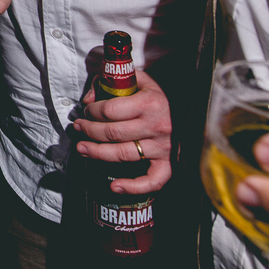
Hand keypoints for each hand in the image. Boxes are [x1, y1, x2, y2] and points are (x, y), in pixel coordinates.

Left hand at [74, 69, 172, 193]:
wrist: (191, 112)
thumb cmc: (157, 97)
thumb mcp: (138, 80)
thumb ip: (113, 82)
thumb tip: (89, 98)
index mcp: (149, 103)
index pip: (111, 110)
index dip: (92, 112)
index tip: (86, 111)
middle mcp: (157, 126)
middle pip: (112, 133)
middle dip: (89, 131)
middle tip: (78, 128)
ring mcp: (163, 147)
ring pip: (122, 154)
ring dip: (97, 153)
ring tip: (81, 149)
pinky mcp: (168, 164)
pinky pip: (152, 181)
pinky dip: (133, 187)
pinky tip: (114, 187)